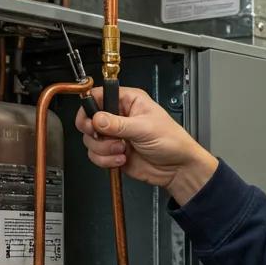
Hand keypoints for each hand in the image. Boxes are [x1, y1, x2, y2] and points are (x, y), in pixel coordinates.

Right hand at [76, 86, 218, 203]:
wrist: (176, 168)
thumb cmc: (172, 141)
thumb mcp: (145, 128)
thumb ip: (118, 124)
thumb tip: (97, 118)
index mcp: (128, 101)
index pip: (98, 96)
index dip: (90, 107)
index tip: (92, 120)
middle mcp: (118, 116)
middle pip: (89, 119)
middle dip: (95, 132)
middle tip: (105, 137)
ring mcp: (114, 136)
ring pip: (91, 140)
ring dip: (104, 149)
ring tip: (122, 149)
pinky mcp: (112, 153)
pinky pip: (96, 156)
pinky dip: (106, 160)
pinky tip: (122, 159)